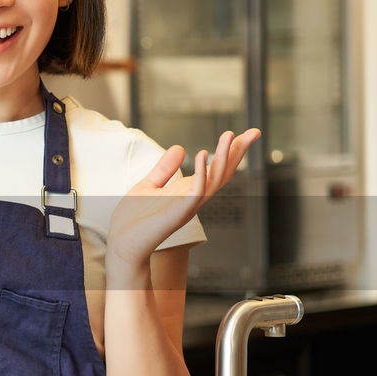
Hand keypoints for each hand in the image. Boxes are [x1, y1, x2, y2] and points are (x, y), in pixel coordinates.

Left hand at [107, 129, 259, 271]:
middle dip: (238, 152)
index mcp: (187, 191)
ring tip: (229, 135)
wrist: (122, 244)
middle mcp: (192, 198)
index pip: (215, 169)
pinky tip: (202, 153)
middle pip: (223, 173)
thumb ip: (165, 168)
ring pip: (214, 179)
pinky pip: (196, 191)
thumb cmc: (134, 220)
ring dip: (223, 156)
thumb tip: (180, 147)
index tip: (244, 133)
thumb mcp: (149, 186)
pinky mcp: (178, 212)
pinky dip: (200, 172)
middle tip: (254, 131)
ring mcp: (188, 206)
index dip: (229, 152)